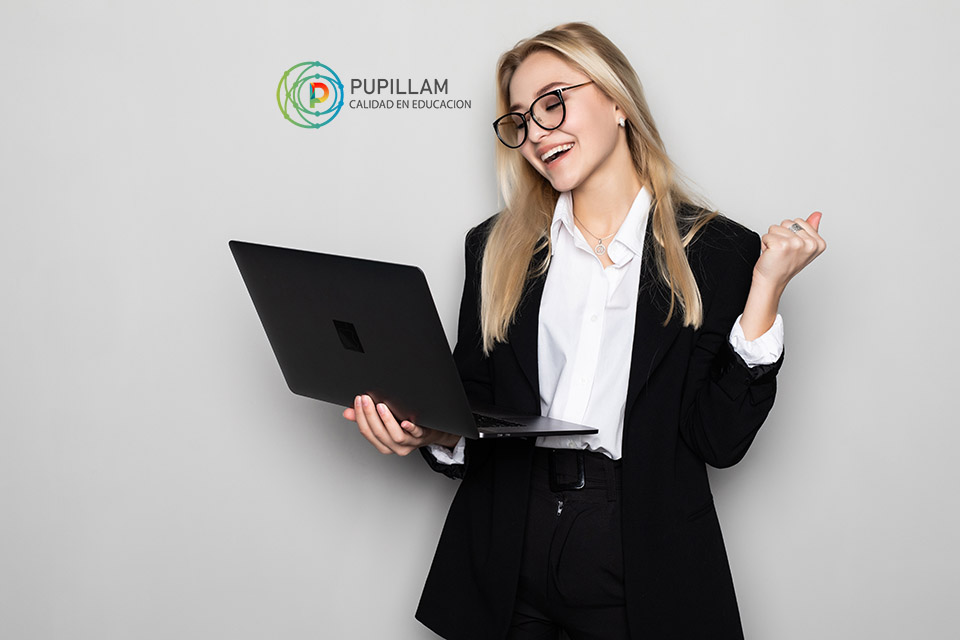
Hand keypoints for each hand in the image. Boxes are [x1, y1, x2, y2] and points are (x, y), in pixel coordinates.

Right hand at [342, 395, 459, 455]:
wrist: (433, 431)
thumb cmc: (406, 426)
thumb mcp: (385, 423)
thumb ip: (367, 418)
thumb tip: (348, 412)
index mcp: (383, 444)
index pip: (367, 432)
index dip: (360, 416)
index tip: (358, 400)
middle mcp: (395, 446)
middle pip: (379, 433)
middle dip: (370, 415)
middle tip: (366, 399)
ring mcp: (410, 442)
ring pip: (395, 436)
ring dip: (386, 421)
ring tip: (380, 406)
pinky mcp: (423, 436)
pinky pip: (416, 434)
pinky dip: (410, 428)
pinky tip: (405, 422)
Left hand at [754, 212, 826, 292]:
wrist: (771, 281)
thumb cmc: (784, 265)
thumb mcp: (802, 246)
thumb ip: (810, 229)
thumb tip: (817, 214)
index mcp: (819, 243)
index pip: (799, 221)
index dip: (791, 233)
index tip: (792, 248)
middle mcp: (810, 243)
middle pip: (787, 222)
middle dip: (781, 235)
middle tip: (783, 251)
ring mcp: (797, 244)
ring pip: (776, 227)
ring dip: (772, 239)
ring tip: (776, 253)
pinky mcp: (781, 245)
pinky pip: (767, 235)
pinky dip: (765, 244)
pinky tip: (770, 254)